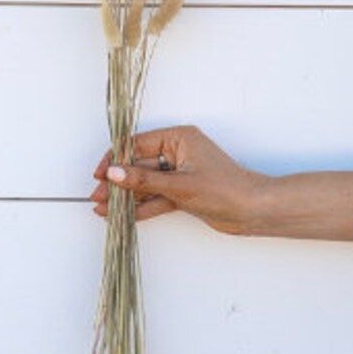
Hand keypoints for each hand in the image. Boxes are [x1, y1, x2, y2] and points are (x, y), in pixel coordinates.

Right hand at [89, 125, 269, 233]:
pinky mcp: (183, 192)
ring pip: (145, 184)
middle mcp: (178, 152)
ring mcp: (180, 173)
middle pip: (138, 165)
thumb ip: (143, 181)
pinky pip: (156, 197)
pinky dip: (141, 206)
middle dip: (117, 183)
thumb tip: (113, 173)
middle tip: (98, 197)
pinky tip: (123, 215)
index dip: (115, 159)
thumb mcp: (179, 185)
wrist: (254, 211)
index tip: (100, 175)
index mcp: (179, 138)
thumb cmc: (226, 189)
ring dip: (126, 197)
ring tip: (104, 210)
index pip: (136, 144)